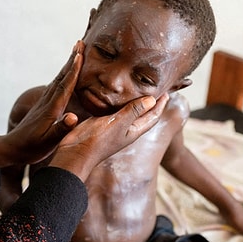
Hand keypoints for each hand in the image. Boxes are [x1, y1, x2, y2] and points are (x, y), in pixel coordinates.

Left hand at [0, 41, 84, 168]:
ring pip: (59, 79)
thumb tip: (73, 117)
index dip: (74, 70)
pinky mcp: (44, 106)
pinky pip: (56, 86)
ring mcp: (45, 103)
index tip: (80, 54)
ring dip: (68, 65)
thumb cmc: (32, 148)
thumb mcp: (48, 143)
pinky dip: (64, 76)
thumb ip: (60, 130)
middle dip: (72, 60)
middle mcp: (48, 102)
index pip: (65, 86)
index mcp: (51, 110)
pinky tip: (66, 74)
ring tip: (76, 52)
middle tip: (80, 43)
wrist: (13, 148)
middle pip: (62, 77)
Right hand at [49, 93, 168, 181]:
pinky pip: (115, 111)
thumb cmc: (98, 141)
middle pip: (143, 114)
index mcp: (133, 131)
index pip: (152, 117)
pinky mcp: (101, 124)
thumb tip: (152, 100)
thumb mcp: (118, 123)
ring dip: (135, 102)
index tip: (167, 92)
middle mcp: (125, 130)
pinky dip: (119, 103)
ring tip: (138, 89)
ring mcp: (113, 127)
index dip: (160, 105)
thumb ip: (134, 111)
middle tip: (155, 88)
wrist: (76, 153)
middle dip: (151, 103)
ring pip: (129, 112)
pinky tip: (115, 96)